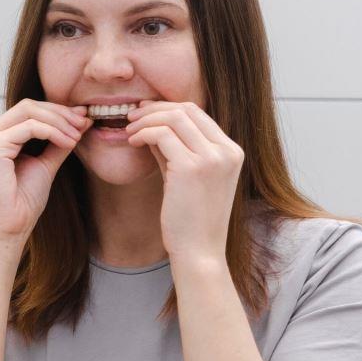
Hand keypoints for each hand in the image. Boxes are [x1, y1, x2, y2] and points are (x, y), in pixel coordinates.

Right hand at [0, 99, 91, 244]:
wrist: (7, 231)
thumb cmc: (21, 206)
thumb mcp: (45, 166)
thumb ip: (58, 143)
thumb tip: (81, 122)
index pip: (27, 112)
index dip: (56, 112)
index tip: (82, 119)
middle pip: (27, 106)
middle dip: (59, 112)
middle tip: (83, 123)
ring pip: (28, 112)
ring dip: (59, 121)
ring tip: (77, 135)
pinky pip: (29, 128)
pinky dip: (53, 132)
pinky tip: (68, 143)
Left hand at [124, 101, 243, 263]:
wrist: (199, 253)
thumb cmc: (191, 219)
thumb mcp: (186, 175)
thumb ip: (175, 148)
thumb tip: (153, 123)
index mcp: (231, 152)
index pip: (198, 113)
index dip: (168, 107)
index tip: (145, 113)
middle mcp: (227, 151)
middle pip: (187, 110)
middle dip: (155, 109)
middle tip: (132, 117)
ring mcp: (212, 158)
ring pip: (174, 118)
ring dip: (146, 120)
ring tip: (129, 131)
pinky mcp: (192, 167)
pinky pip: (162, 135)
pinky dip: (143, 133)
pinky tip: (132, 142)